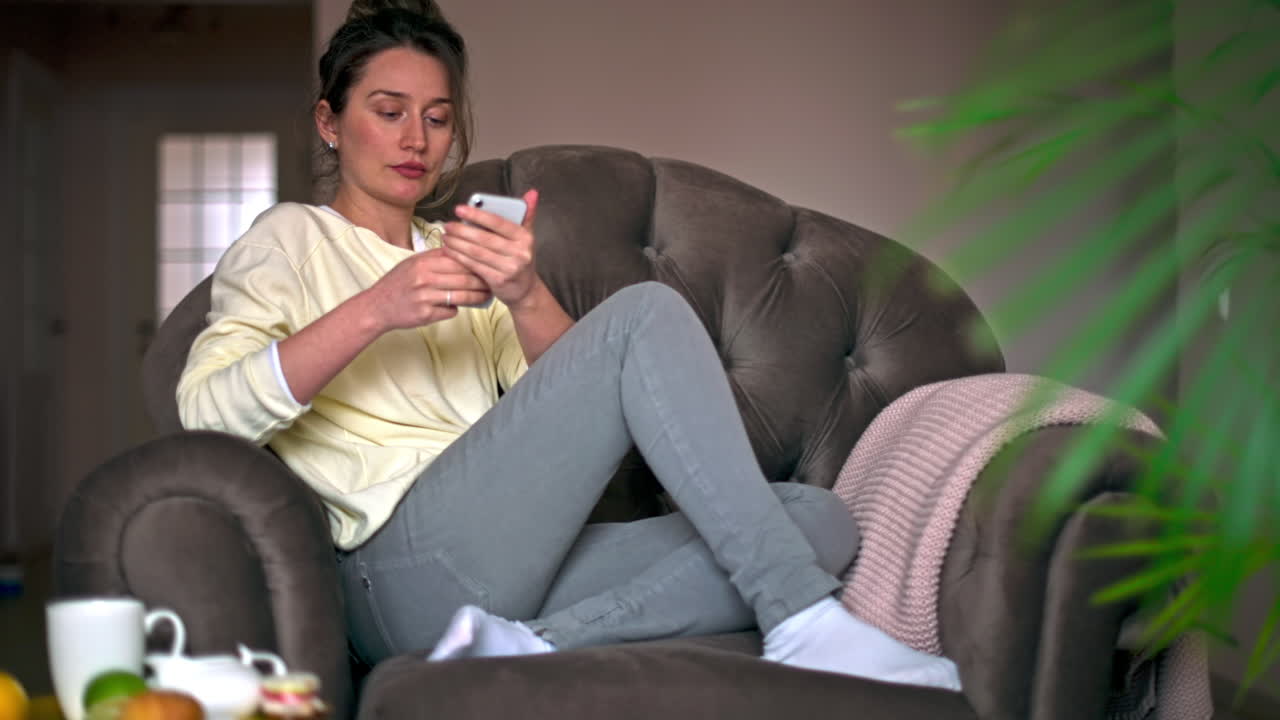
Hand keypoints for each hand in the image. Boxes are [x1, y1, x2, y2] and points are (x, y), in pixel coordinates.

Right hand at [362, 248, 491, 331]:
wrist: (377, 306)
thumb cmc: (398, 283)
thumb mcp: (413, 263)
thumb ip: (437, 257)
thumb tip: (463, 250)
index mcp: (423, 262)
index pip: (458, 259)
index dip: (476, 262)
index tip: (488, 263)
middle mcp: (424, 278)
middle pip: (464, 278)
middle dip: (482, 281)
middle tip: (493, 282)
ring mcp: (425, 297)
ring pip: (461, 296)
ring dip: (477, 297)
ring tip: (486, 295)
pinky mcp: (425, 315)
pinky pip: (450, 311)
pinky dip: (455, 309)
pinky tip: (457, 306)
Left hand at [440, 188, 541, 308]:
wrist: (526, 290)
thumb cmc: (520, 258)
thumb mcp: (526, 237)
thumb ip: (527, 214)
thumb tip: (532, 192)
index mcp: (525, 237)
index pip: (498, 222)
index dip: (477, 215)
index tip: (459, 209)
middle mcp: (519, 253)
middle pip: (484, 238)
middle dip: (462, 231)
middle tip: (447, 225)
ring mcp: (509, 268)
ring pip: (477, 252)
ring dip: (457, 243)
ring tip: (446, 236)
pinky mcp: (498, 281)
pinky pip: (474, 265)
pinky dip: (459, 257)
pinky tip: (449, 251)